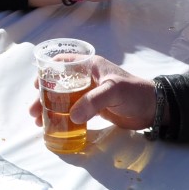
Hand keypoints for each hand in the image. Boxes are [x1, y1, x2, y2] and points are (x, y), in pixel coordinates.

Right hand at [27, 56, 156, 130]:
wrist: (154, 109)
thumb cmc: (134, 93)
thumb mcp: (113, 92)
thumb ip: (93, 102)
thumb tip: (72, 116)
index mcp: (91, 67)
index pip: (63, 63)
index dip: (47, 72)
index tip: (36, 85)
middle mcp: (88, 78)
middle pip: (60, 85)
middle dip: (45, 97)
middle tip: (34, 111)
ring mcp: (91, 93)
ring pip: (65, 99)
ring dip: (51, 108)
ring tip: (40, 121)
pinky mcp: (95, 108)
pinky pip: (74, 110)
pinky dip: (63, 117)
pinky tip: (56, 126)